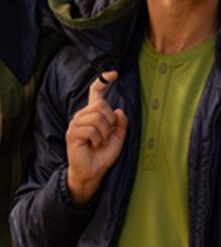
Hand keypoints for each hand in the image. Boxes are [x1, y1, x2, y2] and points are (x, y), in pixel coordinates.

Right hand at [66, 72, 128, 202]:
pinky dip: (97, 139)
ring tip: (99, 142)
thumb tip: (120, 111)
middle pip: (101, 105)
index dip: (103, 81)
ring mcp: (75, 123)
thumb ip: (121, 124)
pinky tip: (93, 146)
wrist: (93, 172)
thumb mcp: (118, 138)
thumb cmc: (103, 155)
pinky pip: (91, 129)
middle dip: (110, 121)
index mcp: (93, 114)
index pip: (96, 92)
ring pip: (97, 117)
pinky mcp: (72, 134)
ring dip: (104, 133)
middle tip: (107, 136)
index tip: (114, 73)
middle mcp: (82, 115)